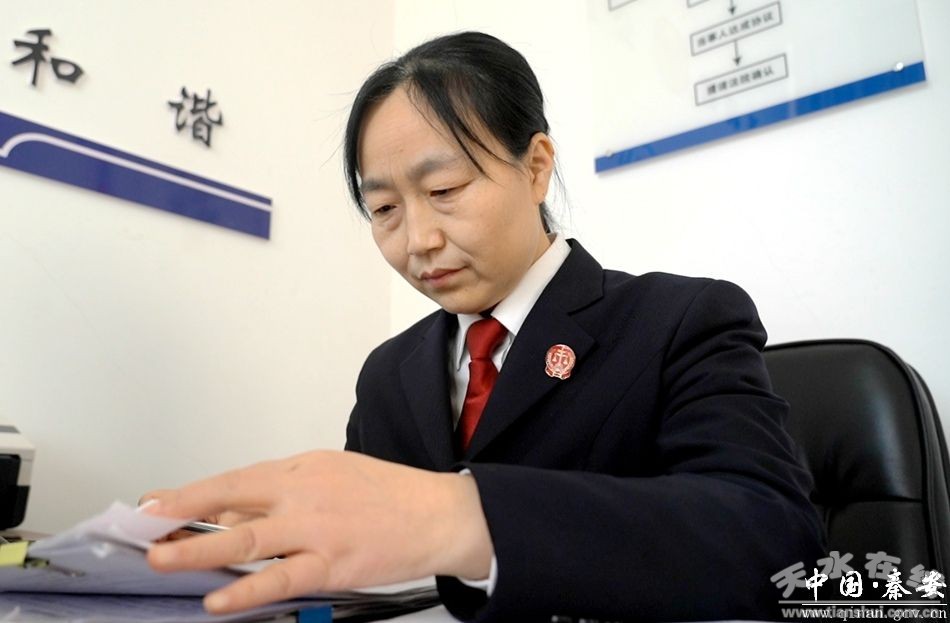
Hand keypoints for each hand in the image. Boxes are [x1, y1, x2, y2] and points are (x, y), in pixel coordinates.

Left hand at [144, 450, 492, 613]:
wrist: (440, 513)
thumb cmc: (389, 494)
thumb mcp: (334, 476)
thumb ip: (284, 496)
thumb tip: (234, 522)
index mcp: (303, 467)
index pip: (235, 479)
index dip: (191, 493)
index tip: (154, 504)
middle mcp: (305, 492)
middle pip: (232, 500)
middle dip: (182, 515)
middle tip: (144, 528)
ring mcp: (318, 529)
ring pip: (248, 540)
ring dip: (200, 551)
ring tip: (164, 560)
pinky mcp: (334, 563)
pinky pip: (281, 579)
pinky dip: (247, 591)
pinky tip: (219, 601)